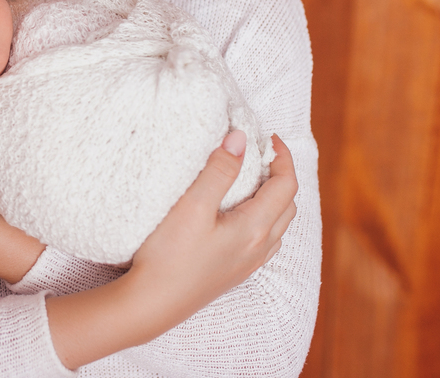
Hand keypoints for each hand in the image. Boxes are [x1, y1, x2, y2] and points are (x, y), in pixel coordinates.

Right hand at [46, 131, 297, 369]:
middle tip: (259, 153)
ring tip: (251, 179)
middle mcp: (259, 248)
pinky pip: (264, 240)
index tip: (266, 136)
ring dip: (274, 198)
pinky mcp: (233, 273)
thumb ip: (219, 171)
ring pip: (278, 225)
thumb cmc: (169, 255)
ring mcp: (247, 264)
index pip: (286, 185)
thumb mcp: (192, 206)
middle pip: (287, 205)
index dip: (283, 157)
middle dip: (280, 175)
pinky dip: (263, 218)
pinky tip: (239, 215)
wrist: (151, 304)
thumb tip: (241, 138)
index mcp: (256, 229)